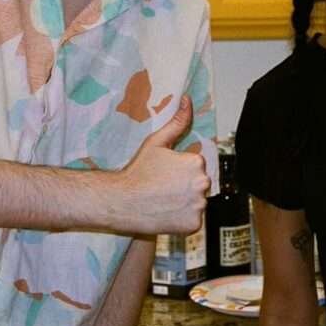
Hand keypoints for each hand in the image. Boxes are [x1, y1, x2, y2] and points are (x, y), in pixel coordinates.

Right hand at [115, 96, 209, 234]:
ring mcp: (199, 206)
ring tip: (163, 202)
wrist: (122, 201)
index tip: (163, 175)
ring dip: (185, 203)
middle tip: (162, 189)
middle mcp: (202, 183)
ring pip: (197, 203)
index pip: (195, 166)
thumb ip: (177, 122)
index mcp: (196, 161)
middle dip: (185, 187)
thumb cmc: (138, 171)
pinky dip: (182, 220)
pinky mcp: (194, 225)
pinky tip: (166, 214)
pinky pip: (193, 221)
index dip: (178, 171)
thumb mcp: (156, 142)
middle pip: (198, 185)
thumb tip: (188, 100)